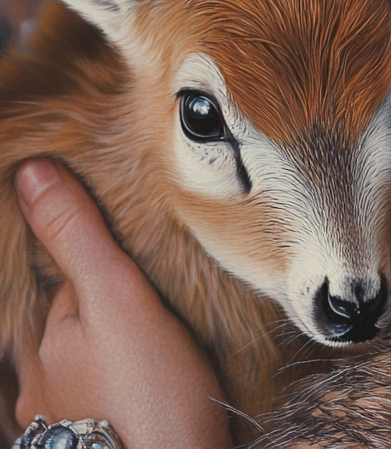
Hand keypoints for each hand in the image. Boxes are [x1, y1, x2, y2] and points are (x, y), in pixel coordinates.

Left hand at [13, 159, 231, 448]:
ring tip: (157, 339)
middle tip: (153, 295)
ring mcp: (67, 420)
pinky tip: (151, 385)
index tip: (133, 249)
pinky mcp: (100, 443)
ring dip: (114, 350)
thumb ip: (77, 238)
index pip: (65, 280)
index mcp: (46, 338)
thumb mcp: (117, 299)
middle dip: (103, 307)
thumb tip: (31, 171)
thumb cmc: (152, 393)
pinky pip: (104, 401)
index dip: (97, 257)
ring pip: (86, 366)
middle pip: (72, 325)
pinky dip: (123, 387)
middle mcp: (44, 382)